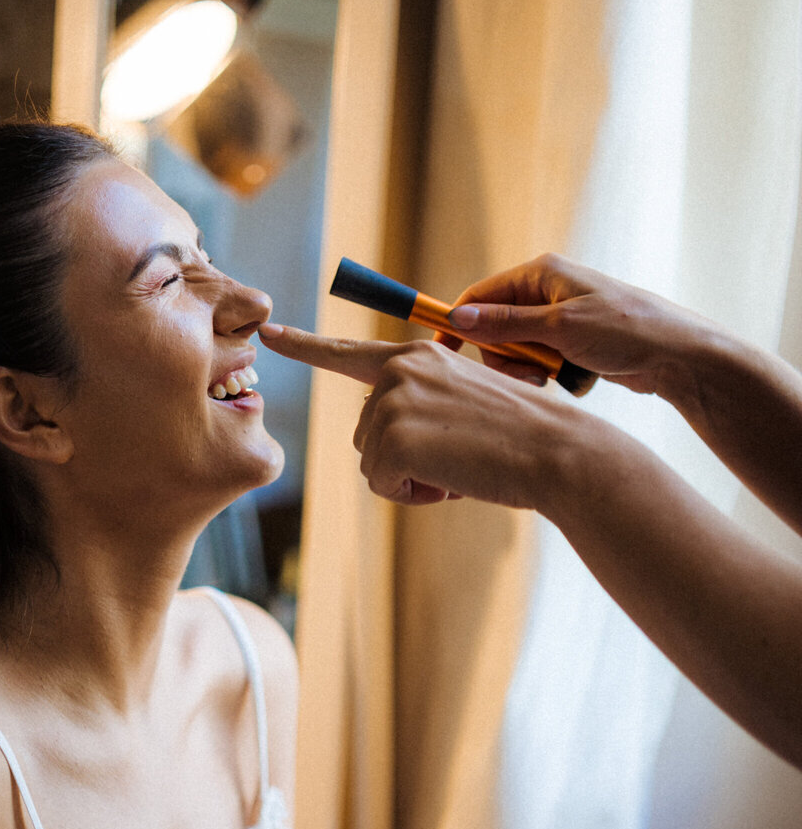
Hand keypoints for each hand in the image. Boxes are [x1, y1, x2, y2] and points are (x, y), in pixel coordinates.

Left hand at [258, 324, 575, 507]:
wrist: (559, 451)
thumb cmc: (525, 435)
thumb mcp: (468, 401)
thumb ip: (424, 404)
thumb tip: (388, 440)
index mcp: (416, 356)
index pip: (348, 352)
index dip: (305, 346)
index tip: (270, 334)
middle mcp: (398, 370)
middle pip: (365, 434)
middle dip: (403, 458)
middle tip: (460, 456)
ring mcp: (393, 402)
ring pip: (372, 463)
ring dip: (411, 478)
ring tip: (461, 465)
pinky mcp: (393, 438)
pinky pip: (382, 484)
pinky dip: (414, 494)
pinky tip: (453, 479)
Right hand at [449, 254, 710, 396]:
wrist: (677, 356)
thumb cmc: (624, 331)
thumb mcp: (559, 327)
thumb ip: (506, 324)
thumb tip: (459, 317)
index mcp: (540, 273)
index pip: (480, 295)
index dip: (458, 323)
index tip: (442, 353)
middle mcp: (547, 292)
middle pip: (495, 328)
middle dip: (504, 356)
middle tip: (528, 375)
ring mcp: (560, 318)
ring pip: (517, 350)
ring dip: (528, 370)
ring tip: (554, 378)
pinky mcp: (573, 343)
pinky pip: (541, 362)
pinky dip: (549, 375)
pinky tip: (572, 380)